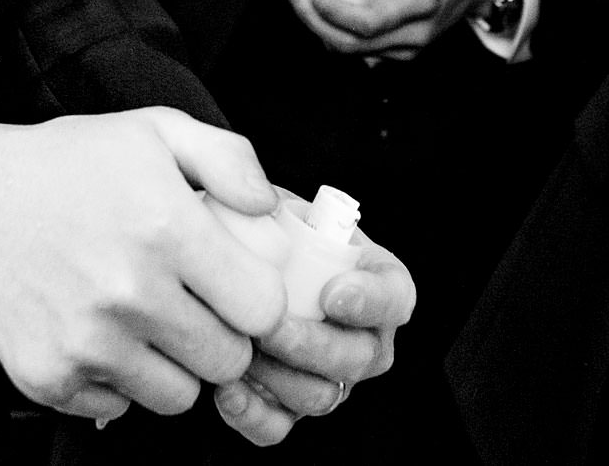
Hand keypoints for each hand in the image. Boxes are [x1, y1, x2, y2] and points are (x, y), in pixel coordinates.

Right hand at [0, 107, 286, 425]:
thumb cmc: (64, 164)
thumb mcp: (154, 131)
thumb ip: (229, 160)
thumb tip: (272, 208)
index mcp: (165, 229)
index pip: (264, 311)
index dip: (258, 300)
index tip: (235, 285)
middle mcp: (127, 293)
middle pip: (227, 361)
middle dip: (222, 336)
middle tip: (192, 304)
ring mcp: (85, 342)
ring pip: (178, 396)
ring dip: (174, 364)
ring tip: (146, 319)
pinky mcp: (48, 377)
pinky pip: (119, 407)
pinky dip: (118, 381)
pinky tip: (100, 333)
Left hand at [213, 206, 415, 444]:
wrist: (213, 257)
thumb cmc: (243, 220)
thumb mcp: (253, 190)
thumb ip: (257, 182)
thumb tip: (264, 203)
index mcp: (372, 277)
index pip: (396, 295)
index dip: (372, 301)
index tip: (332, 292)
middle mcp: (360, 332)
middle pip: (361, 358)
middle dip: (314, 344)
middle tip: (270, 325)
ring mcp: (326, 373)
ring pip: (322, 396)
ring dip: (280, 378)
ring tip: (241, 351)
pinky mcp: (286, 405)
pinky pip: (280, 426)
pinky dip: (254, 415)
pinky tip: (227, 389)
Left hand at [290, 0, 513, 60]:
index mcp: (421, 5)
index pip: (370, 23)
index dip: (335, 13)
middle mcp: (415, 35)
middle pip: (355, 45)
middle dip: (318, 24)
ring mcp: (410, 48)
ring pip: (356, 53)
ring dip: (325, 31)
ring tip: (305, 4)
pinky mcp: (403, 51)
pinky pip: (364, 52)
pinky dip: (339, 36)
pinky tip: (326, 14)